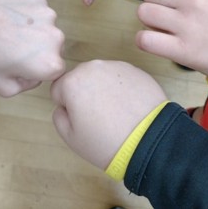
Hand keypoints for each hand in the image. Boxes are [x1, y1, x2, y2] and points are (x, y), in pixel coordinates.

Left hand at [0, 0, 64, 97]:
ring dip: (32, 31)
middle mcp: (56, 37)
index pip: (53, 71)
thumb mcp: (2, 87)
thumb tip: (33, 74)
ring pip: (45, 27)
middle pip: (52, 48)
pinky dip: (26, 14)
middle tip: (9, 48)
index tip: (16, 66)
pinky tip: (5, 16)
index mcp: (50, 63)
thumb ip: (26, 85)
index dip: (34, 71)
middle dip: (36, 50)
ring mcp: (48, 14)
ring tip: (5, 31)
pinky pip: (37, 10)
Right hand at [51, 60, 166, 169]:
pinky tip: (130, 107)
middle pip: (80, 79)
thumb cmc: (106, 142)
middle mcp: (92, 67)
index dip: (67, 106)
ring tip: (117, 113)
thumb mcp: (71, 138)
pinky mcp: (135, 69)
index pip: (58, 89)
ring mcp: (116, 66)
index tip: (81, 120)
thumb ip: (59, 116)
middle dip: (85, 94)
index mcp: (72, 82)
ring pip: (101, 76)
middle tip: (99, 117)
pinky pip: (120, 77)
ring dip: (104, 89)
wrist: (149, 140)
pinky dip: (121, 89)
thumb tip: (64, 106)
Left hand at [137, 0, 207, 79]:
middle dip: (154, 6)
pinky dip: (144, 41)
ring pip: (144, 13)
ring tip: (164, 31)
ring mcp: (188, 25)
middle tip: (167, 19)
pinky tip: (156, 43)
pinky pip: (144, 39)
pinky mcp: (183, 50)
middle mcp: (194, 0)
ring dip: (149, 23)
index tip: (173, 5)